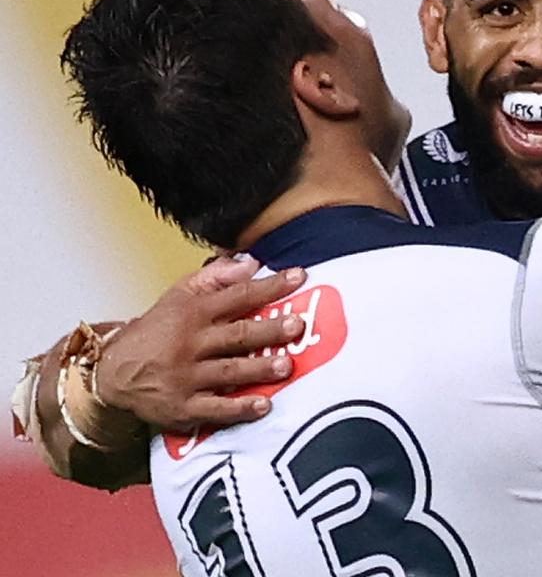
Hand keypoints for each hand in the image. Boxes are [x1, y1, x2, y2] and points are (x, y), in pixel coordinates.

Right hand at [95, 258, 305, 431]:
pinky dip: (239, 409)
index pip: (237, 296)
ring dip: (259, 369)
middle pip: (236, 335)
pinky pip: (215, 409)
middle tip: (297, 325)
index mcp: (193, 313)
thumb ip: (216, 278)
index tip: (299, 277)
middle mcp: (190, 344)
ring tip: (287, 365)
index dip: (269, 287)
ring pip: (229, 372)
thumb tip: (253, 263)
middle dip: (268, 330)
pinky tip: (263, 406)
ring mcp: (186, 377)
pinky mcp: (183, 407)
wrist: (112, 371)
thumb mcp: (178, 296)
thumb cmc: (156, 331)